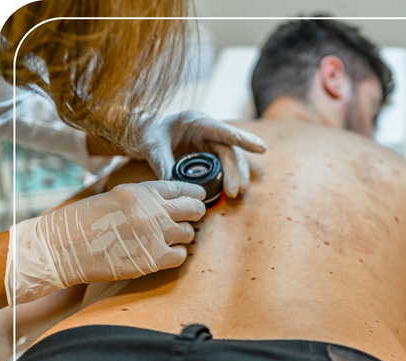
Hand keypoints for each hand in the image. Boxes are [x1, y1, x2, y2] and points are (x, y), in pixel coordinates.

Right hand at [5, 181, 205, 305]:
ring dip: (184, 235)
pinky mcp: (152, 259)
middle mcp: (151, 211)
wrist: (61, 248)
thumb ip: (144, 198)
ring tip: (172, 236)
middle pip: (193, 208)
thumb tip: (171, 202)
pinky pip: (181, 255)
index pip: (180, 187)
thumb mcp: (115, 196)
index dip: (194, 193)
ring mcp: (154, 235)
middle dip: (196, 211)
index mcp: (140, 191)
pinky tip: (167, 252)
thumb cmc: (83, 222)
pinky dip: (177, 254)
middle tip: (194, 216)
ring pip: (189, 232)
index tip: (199, 196)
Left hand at [131, 111, 266, 196]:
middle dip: (236, 170)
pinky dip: (227, 178)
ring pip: (229, 159)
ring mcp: (209, 143)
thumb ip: (163, 165)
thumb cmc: (148, 134)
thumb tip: (173, 187)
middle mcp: (207, 131)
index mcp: (196, 121)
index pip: (223, 130)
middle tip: (236, 190)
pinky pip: (222, 166)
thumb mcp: (152, 147)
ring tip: (236, 193)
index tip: (261, 148)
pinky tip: (230, 191)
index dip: (243, 139)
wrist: (143, 134)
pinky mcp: (208, 155)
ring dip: (235, 176)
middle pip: (229, 150)